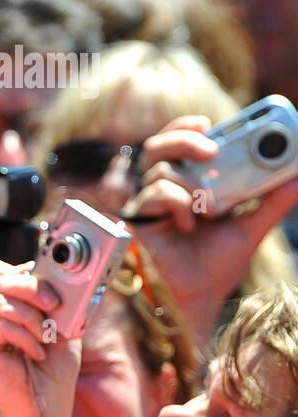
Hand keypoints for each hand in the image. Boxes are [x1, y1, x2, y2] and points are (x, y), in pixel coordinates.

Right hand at [0, 260, 80, 416]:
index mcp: (6, 312)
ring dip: (31, 318)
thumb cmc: (54, 372)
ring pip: (0, 302)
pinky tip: (34, 354)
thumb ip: (50, 298)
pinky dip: (23, 336)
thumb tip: (39, 271)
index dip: (25, 273)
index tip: (52, 288)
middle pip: (0, 280)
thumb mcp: (61, 325)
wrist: (45, 406)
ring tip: (46, 337)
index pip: (5, 274)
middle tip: (54, 304)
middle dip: (32, 287)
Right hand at [123, 115, 297, 350]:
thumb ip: (275, 198)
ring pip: (158, 169)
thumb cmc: (222, 260)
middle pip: (158, 145)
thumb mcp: (255, 222)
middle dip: (182, 139)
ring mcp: (151, 206)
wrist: (207, 293)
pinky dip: (176, 204)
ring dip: (187, 183)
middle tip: (210, 151)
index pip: (178, 141)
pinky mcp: (141, 222)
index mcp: (188, 181)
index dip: (185, 126)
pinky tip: (189, 225)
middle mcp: (166, 189)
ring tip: (205, 206)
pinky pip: (154, 195)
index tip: (209, 124)